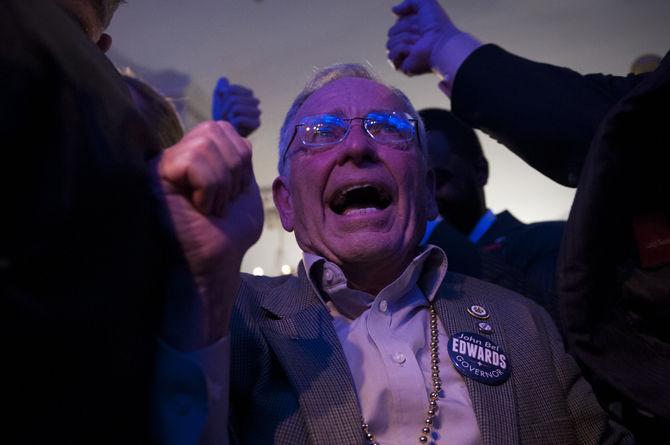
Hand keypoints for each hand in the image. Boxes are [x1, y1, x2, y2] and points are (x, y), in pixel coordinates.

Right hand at [154, 121, 263, 346]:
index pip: (224, 129)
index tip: (231, 193)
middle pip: (216, 130)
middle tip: (221, 202)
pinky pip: (194, 162)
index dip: (239, 160)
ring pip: (206, 144)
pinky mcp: (154, 176)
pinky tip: (200, 209)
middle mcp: (175, 153)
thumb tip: (240, 136)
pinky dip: (209, 189)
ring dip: (221, 184)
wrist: (217, 262)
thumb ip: (238, 155)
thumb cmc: (228, 230)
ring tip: (210, 207)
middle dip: (232, 170)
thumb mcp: (242, 185)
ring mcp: (162, 163)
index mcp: (195, 151)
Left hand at [212, 77, 260, 136]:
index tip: (225, 105)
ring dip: (229, 116)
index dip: (223, 98)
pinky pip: (239, 119)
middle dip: (226, 108)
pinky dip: (233, 123)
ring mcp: (257, 112)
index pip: (231, 89)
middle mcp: (255, 101)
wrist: (225, 133)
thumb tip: (224, 80)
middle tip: (227, 115)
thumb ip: (221, 87)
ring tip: (231, 120)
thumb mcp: (219, 98)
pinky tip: (236, 126)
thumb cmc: (223, 116)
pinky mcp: (256, 123)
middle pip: (233, 99)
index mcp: (248, 93)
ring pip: (236, 108)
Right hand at [387, 0, 459, 75]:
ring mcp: (404, 56)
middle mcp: (407, 43)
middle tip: (420, 33)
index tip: (421, 22)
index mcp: (412, 31)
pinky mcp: (402, 67)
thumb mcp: (425, 4)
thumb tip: (393, 10)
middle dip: (405, 29)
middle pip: (391, 32)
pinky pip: (391, 54)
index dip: (407, 20)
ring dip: (405, 39)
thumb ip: (409, 2)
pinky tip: (413, 51)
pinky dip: (402, 49)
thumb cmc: (438, 26)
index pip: (396, 23)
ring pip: (389, 43)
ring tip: (418, 42)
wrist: (441, 43)